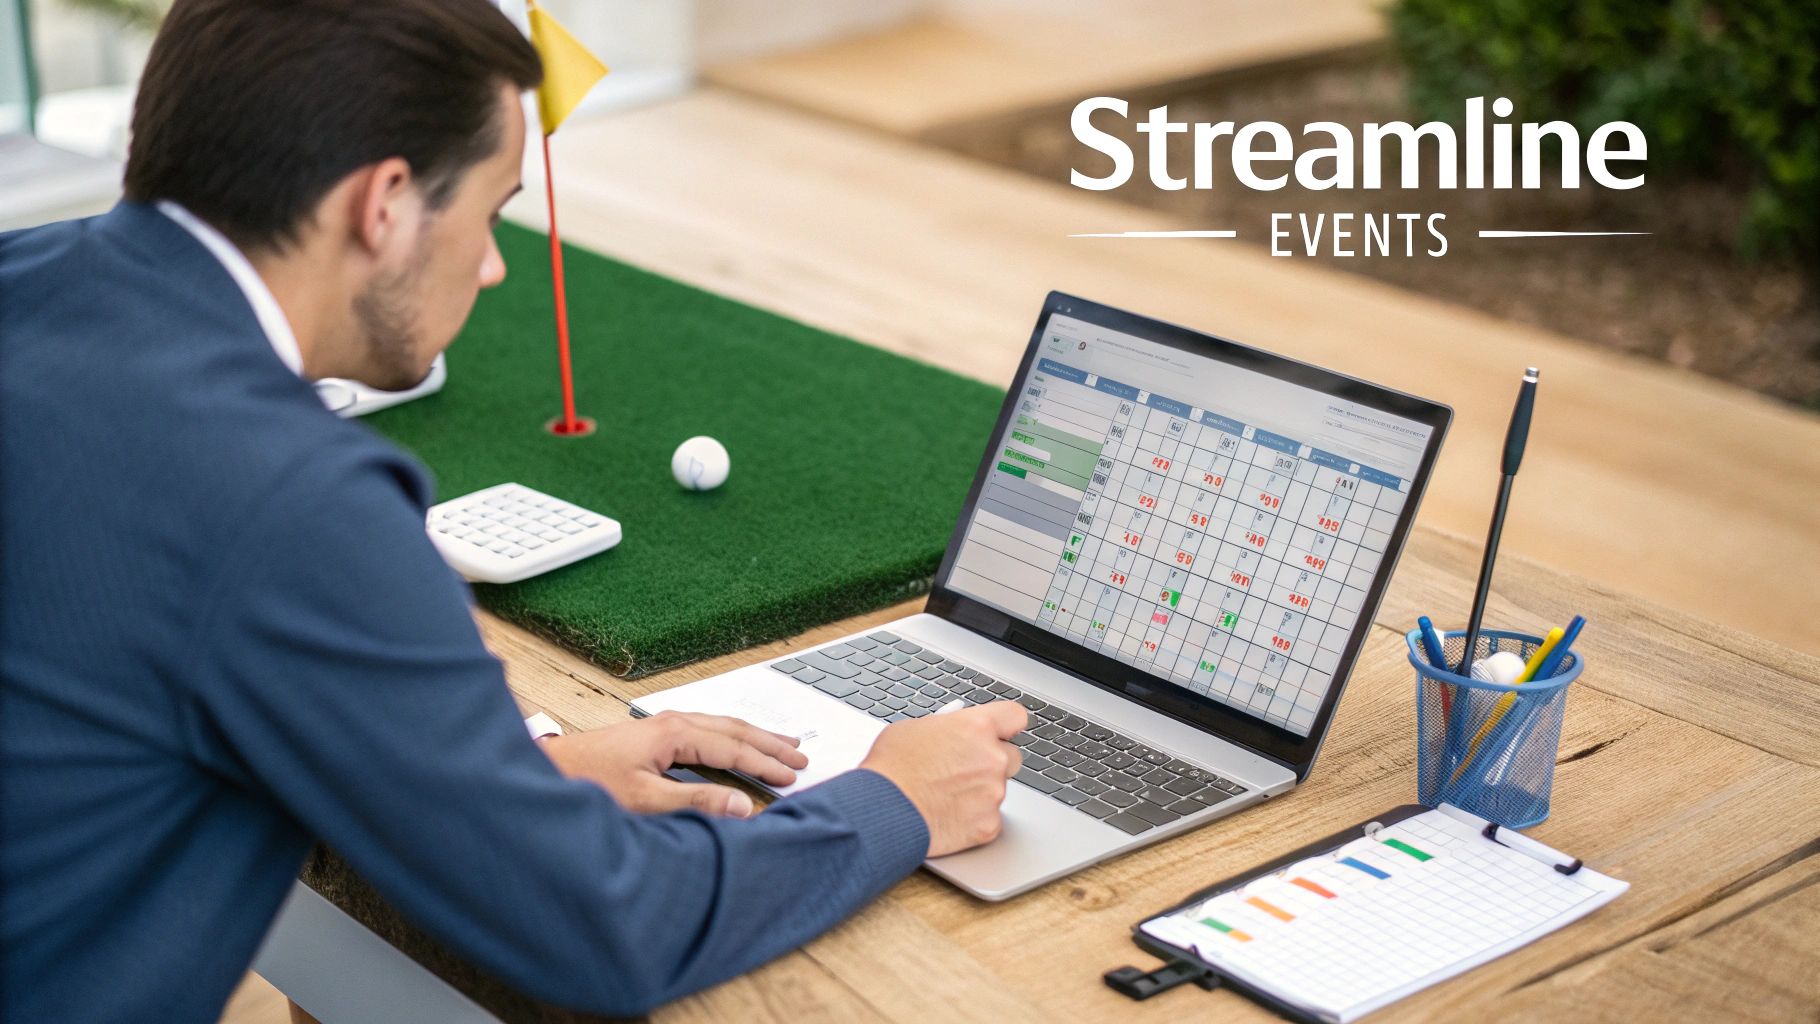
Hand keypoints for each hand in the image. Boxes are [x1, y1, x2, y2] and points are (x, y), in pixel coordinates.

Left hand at [539, 712, 808, 817]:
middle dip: (769, 742)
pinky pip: (707, 731)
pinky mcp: (654, 736)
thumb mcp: (644, 800)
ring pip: (721, 726)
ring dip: (753, 736)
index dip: (765, 763)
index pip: (733, 748)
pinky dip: (731, 739)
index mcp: (674, 733)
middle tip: (801, 755)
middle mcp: (672, 723)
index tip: (792, 776)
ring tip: (781, 744)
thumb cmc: (588, 782)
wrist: (547, 770)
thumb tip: (741, 805)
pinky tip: (735, 746)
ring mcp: (662, 727)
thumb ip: (695, 803)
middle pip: (733, 729)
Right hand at [859, 701, 1026, 856]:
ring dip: (981, 792)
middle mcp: (992, 758)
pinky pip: (989, 820)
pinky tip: (948, 817)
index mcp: (977, 726)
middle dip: (994, 763)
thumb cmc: (890, 768)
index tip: (1001, 733)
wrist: (880, 810)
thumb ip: (947, 729)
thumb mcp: (915, 729)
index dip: (1006, 726)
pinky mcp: (988, 825)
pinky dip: (973, 820)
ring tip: (946, 797)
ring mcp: (993, 793)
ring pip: (998, 790)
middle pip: (1012, 757)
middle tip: (966, 771)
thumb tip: (954, 731)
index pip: (1015, 716)